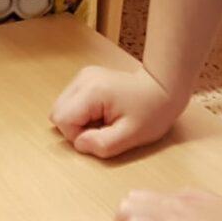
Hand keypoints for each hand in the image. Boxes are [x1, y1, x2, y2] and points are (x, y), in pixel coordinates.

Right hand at [49, 65, 184, 157]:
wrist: (163, 88)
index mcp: (92, 92)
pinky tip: (102, 112)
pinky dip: (81, 112)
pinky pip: (71, 102)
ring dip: (78, 121)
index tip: (101, 135)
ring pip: (62, 107)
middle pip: (58, 111)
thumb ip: (102, 144)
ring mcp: (83, 76)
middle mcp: (83, 79)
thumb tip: (79, 144)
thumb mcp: (131, 136)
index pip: (63, 119)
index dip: (77, 135)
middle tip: (102, 129)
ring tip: (103, 120)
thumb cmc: (152, 111)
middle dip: (75, 128)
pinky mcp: (85, 78)